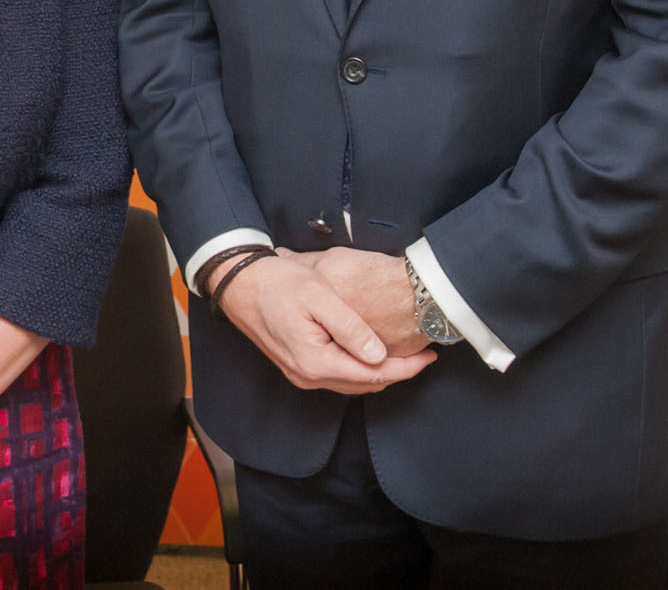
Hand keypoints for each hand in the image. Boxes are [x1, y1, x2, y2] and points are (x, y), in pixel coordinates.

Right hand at [213, 251, 435, 394]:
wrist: (238, 284)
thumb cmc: (276, 283)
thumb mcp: (319, 296)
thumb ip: (350, 328)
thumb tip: (379, 355)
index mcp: (315, 362)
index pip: (373, 374)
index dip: (406, 368)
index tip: (429, 356)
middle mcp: (307, 376)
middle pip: (364, 385)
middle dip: (398, 373)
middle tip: (424, 355)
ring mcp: (299, 374)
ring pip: (351, 383)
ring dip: (379, 373)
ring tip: (404, 356)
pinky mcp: (296, 366)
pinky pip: (337, 376)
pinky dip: (359, 369)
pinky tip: (370, 354)